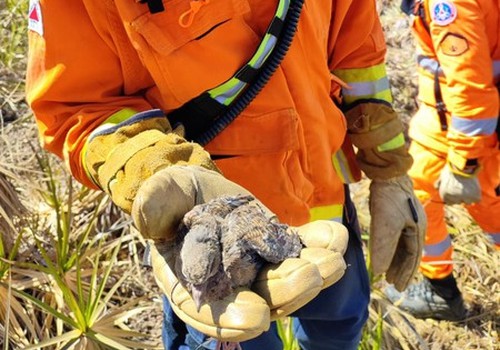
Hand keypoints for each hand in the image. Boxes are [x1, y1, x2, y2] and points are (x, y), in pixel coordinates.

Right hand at [133, 166, 348, 340]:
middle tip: (307, 277)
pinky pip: (300, 249)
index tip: (255, 318)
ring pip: (286, 278)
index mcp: (193, 281)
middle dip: (285, 291)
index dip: (230, 318)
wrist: (198, 186)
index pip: (208, 310)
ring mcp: (258, 265)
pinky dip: (319, 244)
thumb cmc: (174, 194)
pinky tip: (336, 236)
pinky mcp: (277, 245)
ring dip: (312, 273)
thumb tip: (148, 219)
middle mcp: (229, 282)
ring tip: (332, 261)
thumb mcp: (160, 194)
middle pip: (259, 298)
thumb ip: (155, 207)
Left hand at [368, 175, 426, 290]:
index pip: (412, 259)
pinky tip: (383, 253)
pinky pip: (396, 237)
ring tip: (386, 273)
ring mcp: (407, 221)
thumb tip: (379, 271)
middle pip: (408, 254)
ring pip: (402, 246)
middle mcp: (416, 228)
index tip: (398, 287)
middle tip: (391, 283)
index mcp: (418, 232)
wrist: (387, 174)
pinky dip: (390, 248)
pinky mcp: (397, 215)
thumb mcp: (385, 225)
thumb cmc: (389, 199)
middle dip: (400, 269)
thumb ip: (383, 249)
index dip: (405, 274)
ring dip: (394, 260)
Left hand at [436, 164, 480, 204]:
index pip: (449, 202)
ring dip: (469, 196)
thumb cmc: (451, 170)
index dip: (453, 196)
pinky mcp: (474, 196)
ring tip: (469, 187)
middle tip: (463, 187)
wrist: (462, 165)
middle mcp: (453, 198)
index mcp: (444, 195)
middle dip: (461, 196)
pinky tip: (474, 188)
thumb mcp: (442, 177)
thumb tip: (436, 188)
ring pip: (468, 202)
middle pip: (459, 202)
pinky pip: (476, 200)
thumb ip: (438, 184)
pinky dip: (476, 195)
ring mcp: (464, 198)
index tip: (457, 190)